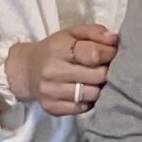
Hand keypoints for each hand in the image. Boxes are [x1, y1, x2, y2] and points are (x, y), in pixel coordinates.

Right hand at [6, 25, 120, 117]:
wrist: (26, 69)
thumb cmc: (55, 49)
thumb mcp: (72, 33)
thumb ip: (94, 32)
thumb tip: (114, 39)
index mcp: (58, 48)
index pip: (93, 54)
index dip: (109, 54)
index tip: (112, 53)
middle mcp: (52, 71)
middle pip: (97, 76)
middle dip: (106, 71)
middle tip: (104, 68)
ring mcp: (50, 92)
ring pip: (92, 95)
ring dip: (98, 88)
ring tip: (95, 81)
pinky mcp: (51, 108)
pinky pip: (82, 109)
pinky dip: (88, 101)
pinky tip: (85, 92)